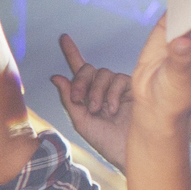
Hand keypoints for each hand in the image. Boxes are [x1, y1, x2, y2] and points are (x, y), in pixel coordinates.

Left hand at [50, 35, 132, 171]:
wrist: (130, 152)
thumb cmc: (106, 142)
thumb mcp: (82, 122)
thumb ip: (69, 100)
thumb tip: (56, 77)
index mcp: (88, 96)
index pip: (79, 71)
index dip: (72, 53)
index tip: (64, 37)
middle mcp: (103, 89)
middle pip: (88, 70)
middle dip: (80, 81)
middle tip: (78, 99)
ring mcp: (119, 88)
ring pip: (103, 73)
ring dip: (96, 91)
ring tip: (99, 110)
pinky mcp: (134, 88)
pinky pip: (119, 80)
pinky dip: (112, 93)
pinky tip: (113, 109)